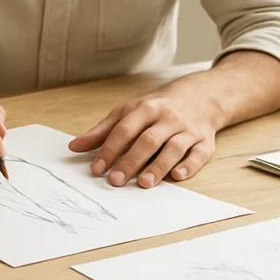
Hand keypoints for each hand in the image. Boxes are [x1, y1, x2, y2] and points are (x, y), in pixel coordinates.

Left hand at [68, 89, 222, 187]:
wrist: (200, 96)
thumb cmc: (156, 108)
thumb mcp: (128, 112)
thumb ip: (102, 130)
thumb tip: (74, 146)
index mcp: (145, 108)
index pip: (124, 130)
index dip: (109, 149)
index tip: (97, 168)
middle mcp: (167, 118)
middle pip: (148, 140)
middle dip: (131, 161)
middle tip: (115, 180)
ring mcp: (188, 129)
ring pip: (173, 148)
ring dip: (158, 166)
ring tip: (143, 183)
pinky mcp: (205, 141)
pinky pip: (199, 154)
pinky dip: (189, 165)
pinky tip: (178, 176)